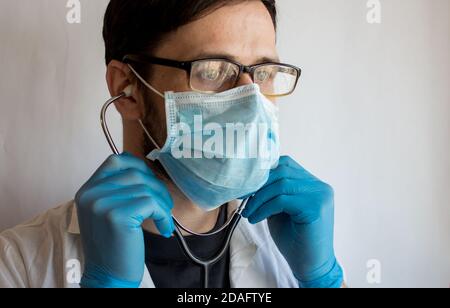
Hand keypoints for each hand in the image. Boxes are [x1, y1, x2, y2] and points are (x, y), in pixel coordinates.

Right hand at [75, 153, 173, 287]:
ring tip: (164, 218)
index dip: (138, 166)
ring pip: (147, 188)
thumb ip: (119, 190)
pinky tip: (164, 228)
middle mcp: (91, 194)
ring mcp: (102, 204)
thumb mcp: (108, 211)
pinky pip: (152, 203)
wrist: (107, 277)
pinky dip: (164, 215)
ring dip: (163, 203)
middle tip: (164, 206)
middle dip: (157, 188)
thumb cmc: (113, 245)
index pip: (115, 161)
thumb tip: (147, 172)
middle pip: (136, 173)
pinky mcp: (117, 216)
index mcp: (87, 190)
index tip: (150, 182)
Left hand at [242, 156, 342, 287]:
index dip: (264, 171)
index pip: (286, 164)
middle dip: (259, 184)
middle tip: (244, 198)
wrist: (310, 266)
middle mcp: (320, 187)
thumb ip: (273, 193)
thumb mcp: (281, 209)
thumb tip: (249, 180)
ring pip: (281, 185)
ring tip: (248, 212)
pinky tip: (255, 218)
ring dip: (259, 198)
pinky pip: (282, 200)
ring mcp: (320, 196)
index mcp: (313, 184)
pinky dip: (264, 208)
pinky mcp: (315, 208)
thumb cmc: (295, 239)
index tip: (246, 185)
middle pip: (283, 171)